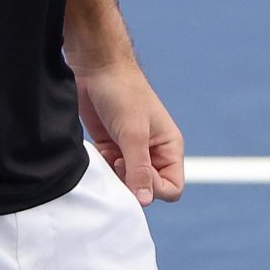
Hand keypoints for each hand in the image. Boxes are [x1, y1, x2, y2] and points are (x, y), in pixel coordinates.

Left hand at [76, 62, 184, 205]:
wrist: (96, 67)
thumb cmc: (122, 93)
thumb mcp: (133, 134)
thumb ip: (139, 169)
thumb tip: (144, 201)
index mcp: (169, 147)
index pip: (172, 188)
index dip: (155, 189)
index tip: (135, 169)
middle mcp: (153, 152)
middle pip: (149, 188)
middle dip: (132, 183)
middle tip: (119, 162)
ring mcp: (131, 151)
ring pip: (128, 182)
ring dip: (116, 176)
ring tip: (110, 154)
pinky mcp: (112, 147)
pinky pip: (110, 172)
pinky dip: (104, 167)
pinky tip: (100, 149)